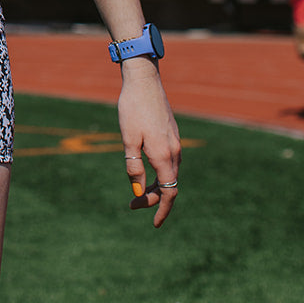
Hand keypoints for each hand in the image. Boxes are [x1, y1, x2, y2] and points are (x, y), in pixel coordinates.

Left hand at [118, 59, 180, 227]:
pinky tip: (147, 168)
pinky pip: (169, 161)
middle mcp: (174, 151)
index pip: (169, 193)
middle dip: (154, 198)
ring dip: (157, 185)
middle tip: (132, 203)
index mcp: (164, 155)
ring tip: (138, 189)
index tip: (153, 224)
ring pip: (170, 173)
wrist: (143, 79)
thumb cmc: (132, 108)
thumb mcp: (128, 139)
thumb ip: (134, 167)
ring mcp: (175, 141)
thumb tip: (138, 191)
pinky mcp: (171, 133)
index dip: (162, 210)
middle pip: (169, 185)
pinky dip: (160, 172)